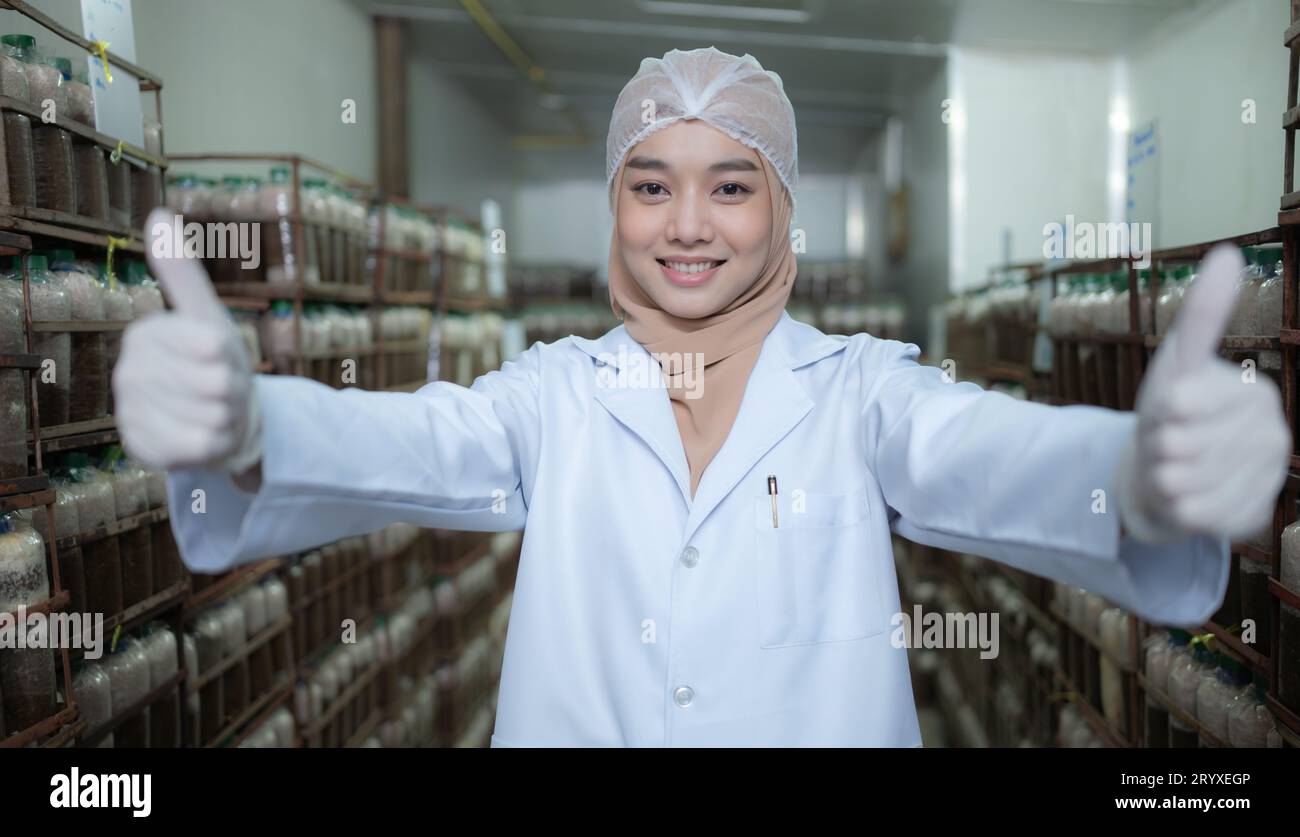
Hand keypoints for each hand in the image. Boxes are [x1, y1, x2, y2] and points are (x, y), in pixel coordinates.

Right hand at [112, 208, 262, 473]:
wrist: (216, 419)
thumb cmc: (215, 363)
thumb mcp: (207, 315)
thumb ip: (183, 273)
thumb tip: (157, 214)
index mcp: (145, 335)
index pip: (213, 346)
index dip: (232, 358)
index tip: (222, 359)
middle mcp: (129, 374)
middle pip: (215, 384)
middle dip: (233, 390)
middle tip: (223, 391)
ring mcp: (132, 414)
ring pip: (212, 417)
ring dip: (227, 418)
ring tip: (215, 413)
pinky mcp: (142, 450)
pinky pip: (198, 447)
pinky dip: (215, 444)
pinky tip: (204, 437)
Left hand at [1117, 244, 1288, 543]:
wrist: (1165, 477)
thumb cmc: (1168, 415)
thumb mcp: (1177, 365)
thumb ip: (1203, 314)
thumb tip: (1229, 251)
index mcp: (1254, 395)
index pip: (1182, 405)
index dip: (1159, 413)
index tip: (1165, 412)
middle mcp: (1272, 435)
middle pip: (1179, 447)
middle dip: (1157, 449)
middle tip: (1165, 448)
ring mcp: (1265, 480)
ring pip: (1184, 484)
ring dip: (1163, 480)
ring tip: (1173, 472)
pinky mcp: (1251, 516)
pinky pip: (1197, 516)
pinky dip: (1177, 511)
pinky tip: (1186, 500)